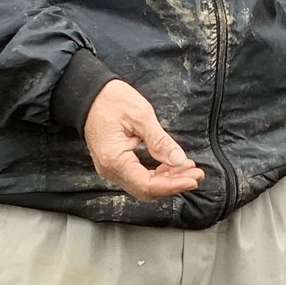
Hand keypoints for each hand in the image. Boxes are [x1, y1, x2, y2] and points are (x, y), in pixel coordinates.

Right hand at [82, 80, 204, 199]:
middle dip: (173, 184)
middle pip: (146, 189)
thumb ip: (160, 141)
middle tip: (196, 174)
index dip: (173, 185)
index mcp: (115, 160)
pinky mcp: (115, 163)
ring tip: (188, 168)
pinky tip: (172, 165)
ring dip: (167, 179)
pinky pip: (138, 176)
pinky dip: (157, 174)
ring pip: (143, 185)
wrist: (88, 94)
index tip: (193, 179)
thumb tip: (179, 160)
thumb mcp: (141, 116)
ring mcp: (111, 168)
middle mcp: (110, 170)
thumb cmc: (111, 101)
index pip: (148, 185)